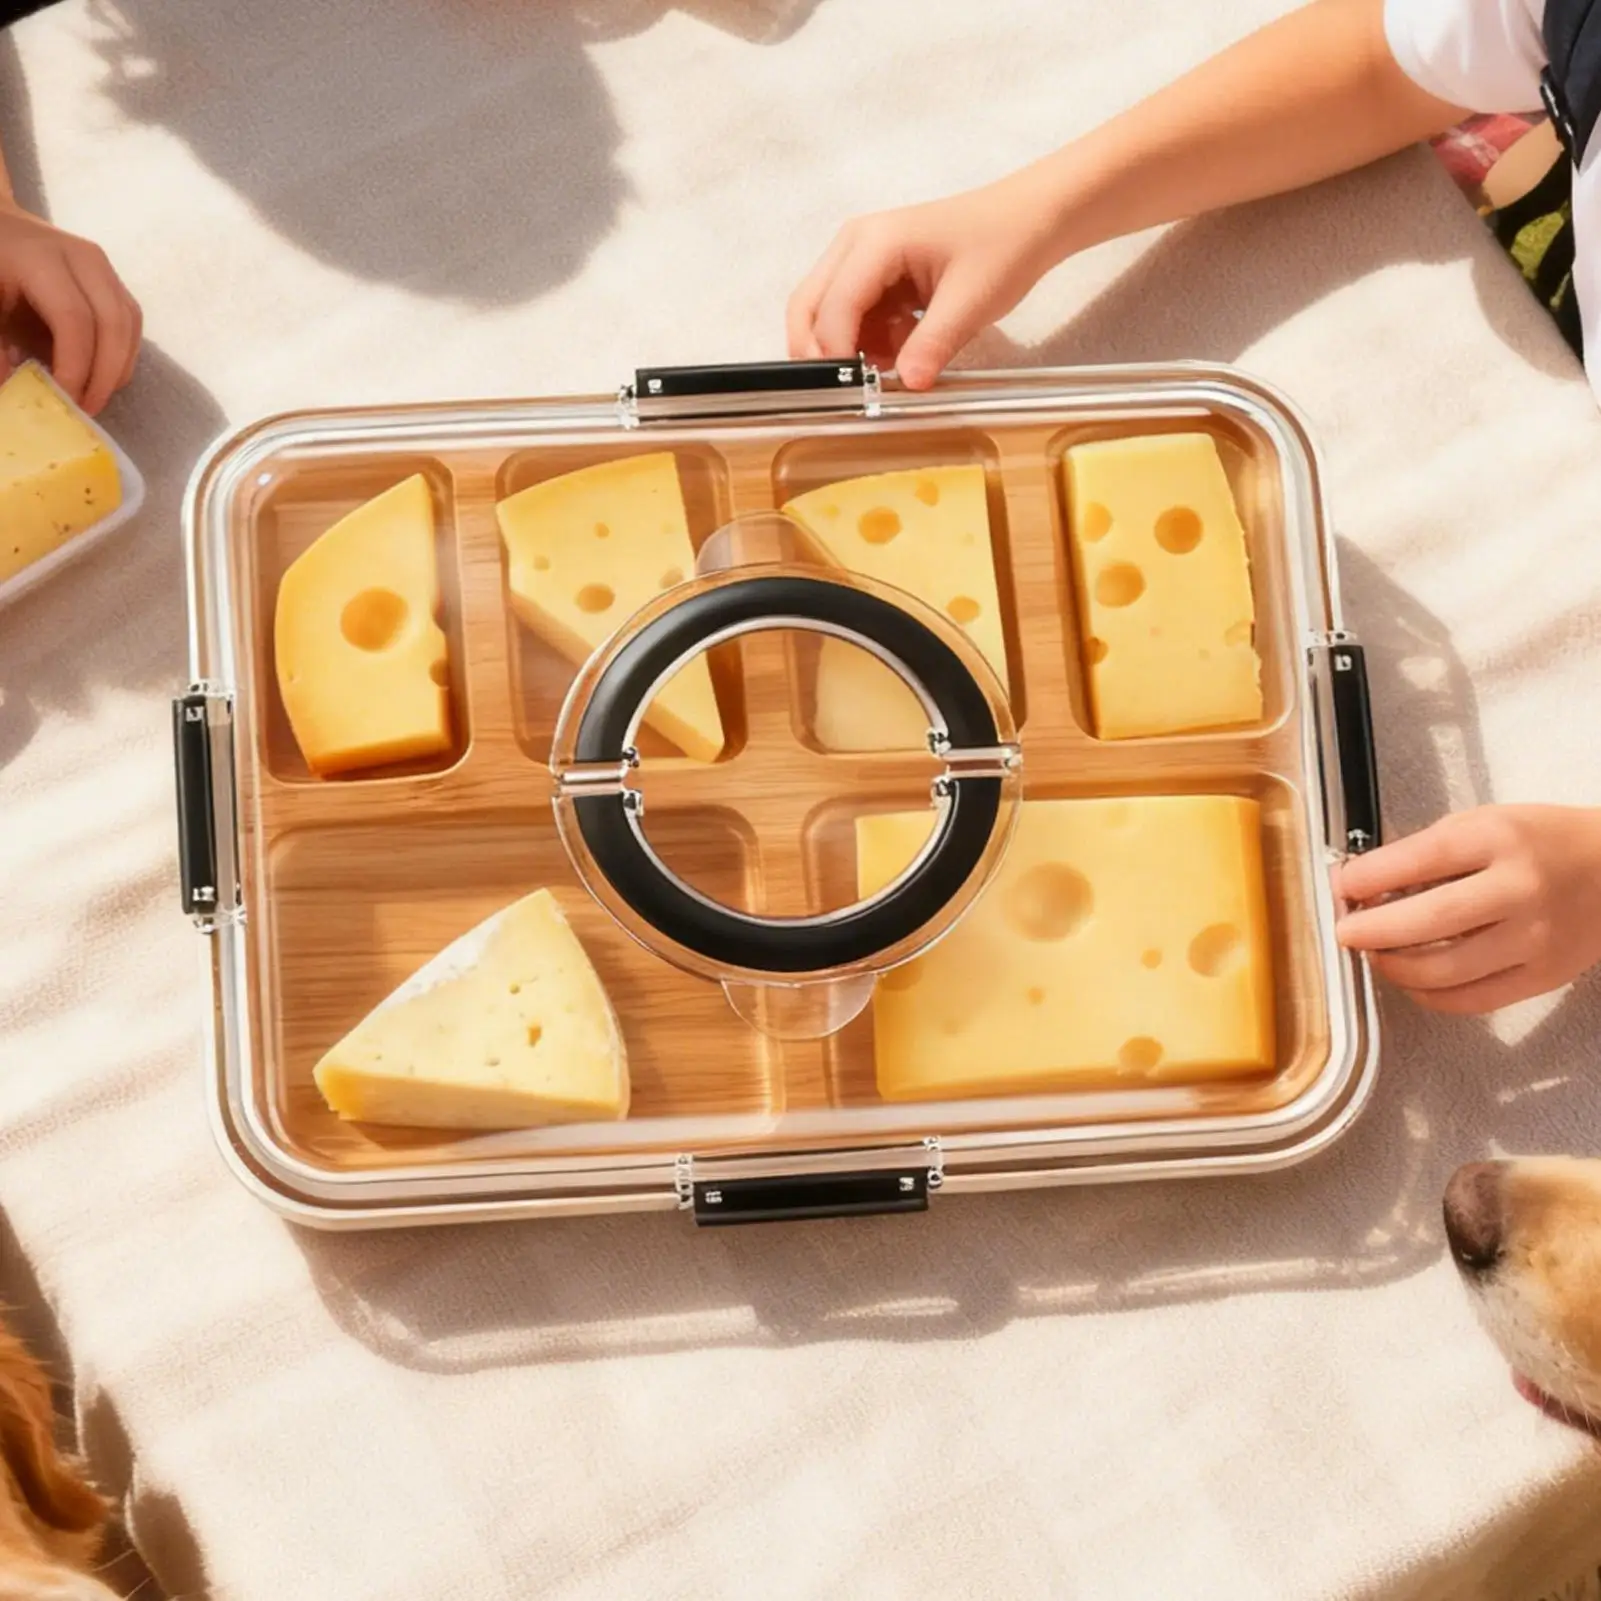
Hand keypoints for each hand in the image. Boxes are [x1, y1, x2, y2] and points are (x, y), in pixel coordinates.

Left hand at [0, 199, 140, 414]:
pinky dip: (123, 355)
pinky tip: (104, 375)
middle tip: (88, 409)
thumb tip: (11, 386)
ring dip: (119, 368)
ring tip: (95, 396)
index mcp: (41, 259)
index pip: (73, 319)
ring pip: (128, 325)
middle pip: (113, 323)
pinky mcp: (114, 281)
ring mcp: (104, 268)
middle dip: (106, 374)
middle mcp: (82, 259)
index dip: (75, 365)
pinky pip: (131, 323)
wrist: (1, 227)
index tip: (65, 400)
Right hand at [785, 170, 1064, 390]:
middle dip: (822, 354)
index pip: (834, 307)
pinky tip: (903, 347)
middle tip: (851, 390)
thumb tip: (908, 384)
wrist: (1031, 219)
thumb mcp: (973, 300)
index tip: (856, 392)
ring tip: (894, 362)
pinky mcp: (875, 275)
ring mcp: (861, 258)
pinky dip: (869, 342)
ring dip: (850, 349)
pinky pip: (853, 317)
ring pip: (826, 316)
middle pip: (808, 307)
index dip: (837, 355)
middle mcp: (855, 245)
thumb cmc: (1004, 245)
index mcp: (874, 242)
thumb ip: (934, 343)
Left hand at [1336, 805, 1600, 1013]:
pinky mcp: (1544, 976)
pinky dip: (1429, 995)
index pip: (1417, 860)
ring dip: (1394, 967)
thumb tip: (1366, 885)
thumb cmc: (1544, 843)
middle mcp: (1518, 889)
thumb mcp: (1487, 824)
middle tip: (1346, 932)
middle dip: (1370, 930)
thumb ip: (1429, 852)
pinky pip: (1472, 999)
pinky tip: (1412, 980)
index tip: (1342, 887)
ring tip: (1376, 955)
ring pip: (1444, 969)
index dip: (1367, 878)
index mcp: (1499, 839)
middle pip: (1427, 920)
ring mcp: (1534, 938)